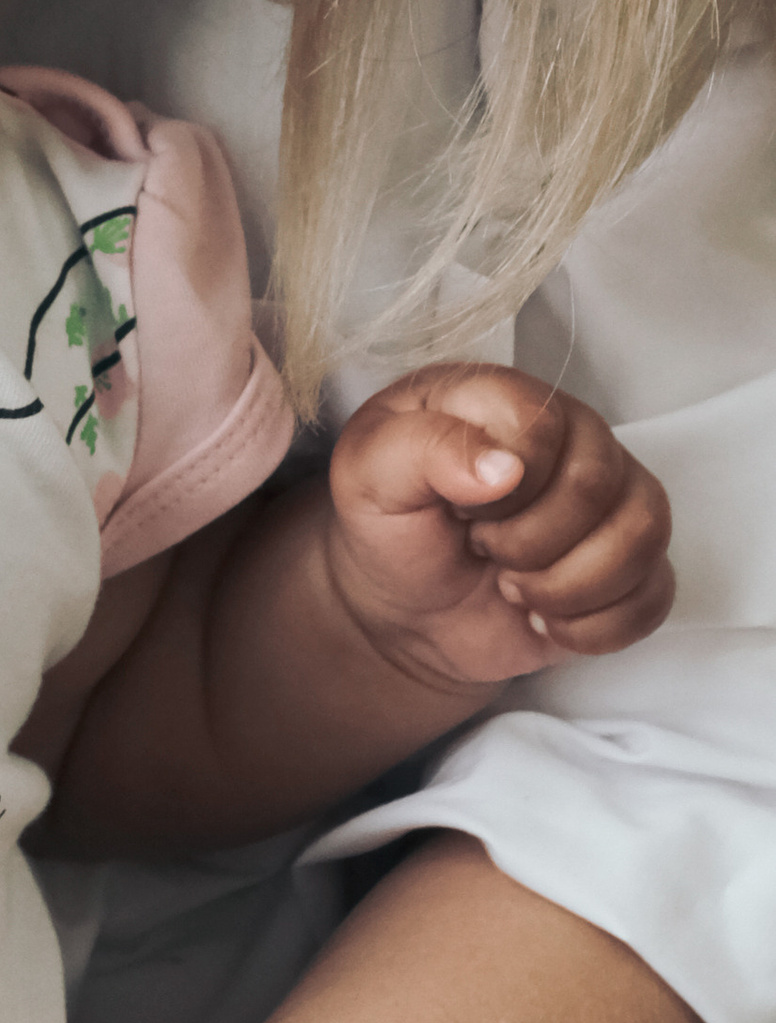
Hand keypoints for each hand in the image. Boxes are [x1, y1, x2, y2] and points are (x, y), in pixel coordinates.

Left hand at [326, 366, 673, 690]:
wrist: (403, 607)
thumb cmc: (387, 527)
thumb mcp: (367, 475)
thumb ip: (421, 449)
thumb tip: (506, 469)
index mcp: (504, 397)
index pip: (543, 426)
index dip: (503, 486)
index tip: (459, 511)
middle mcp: (572, 435)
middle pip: (598, 484)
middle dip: (529, 543)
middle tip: (481, 552)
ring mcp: (611, 498)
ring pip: (642, 534)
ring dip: (567, 586)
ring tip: (513, 588)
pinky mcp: (631, 561)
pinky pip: (656, 592)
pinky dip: (596, 625)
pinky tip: (546, 620)